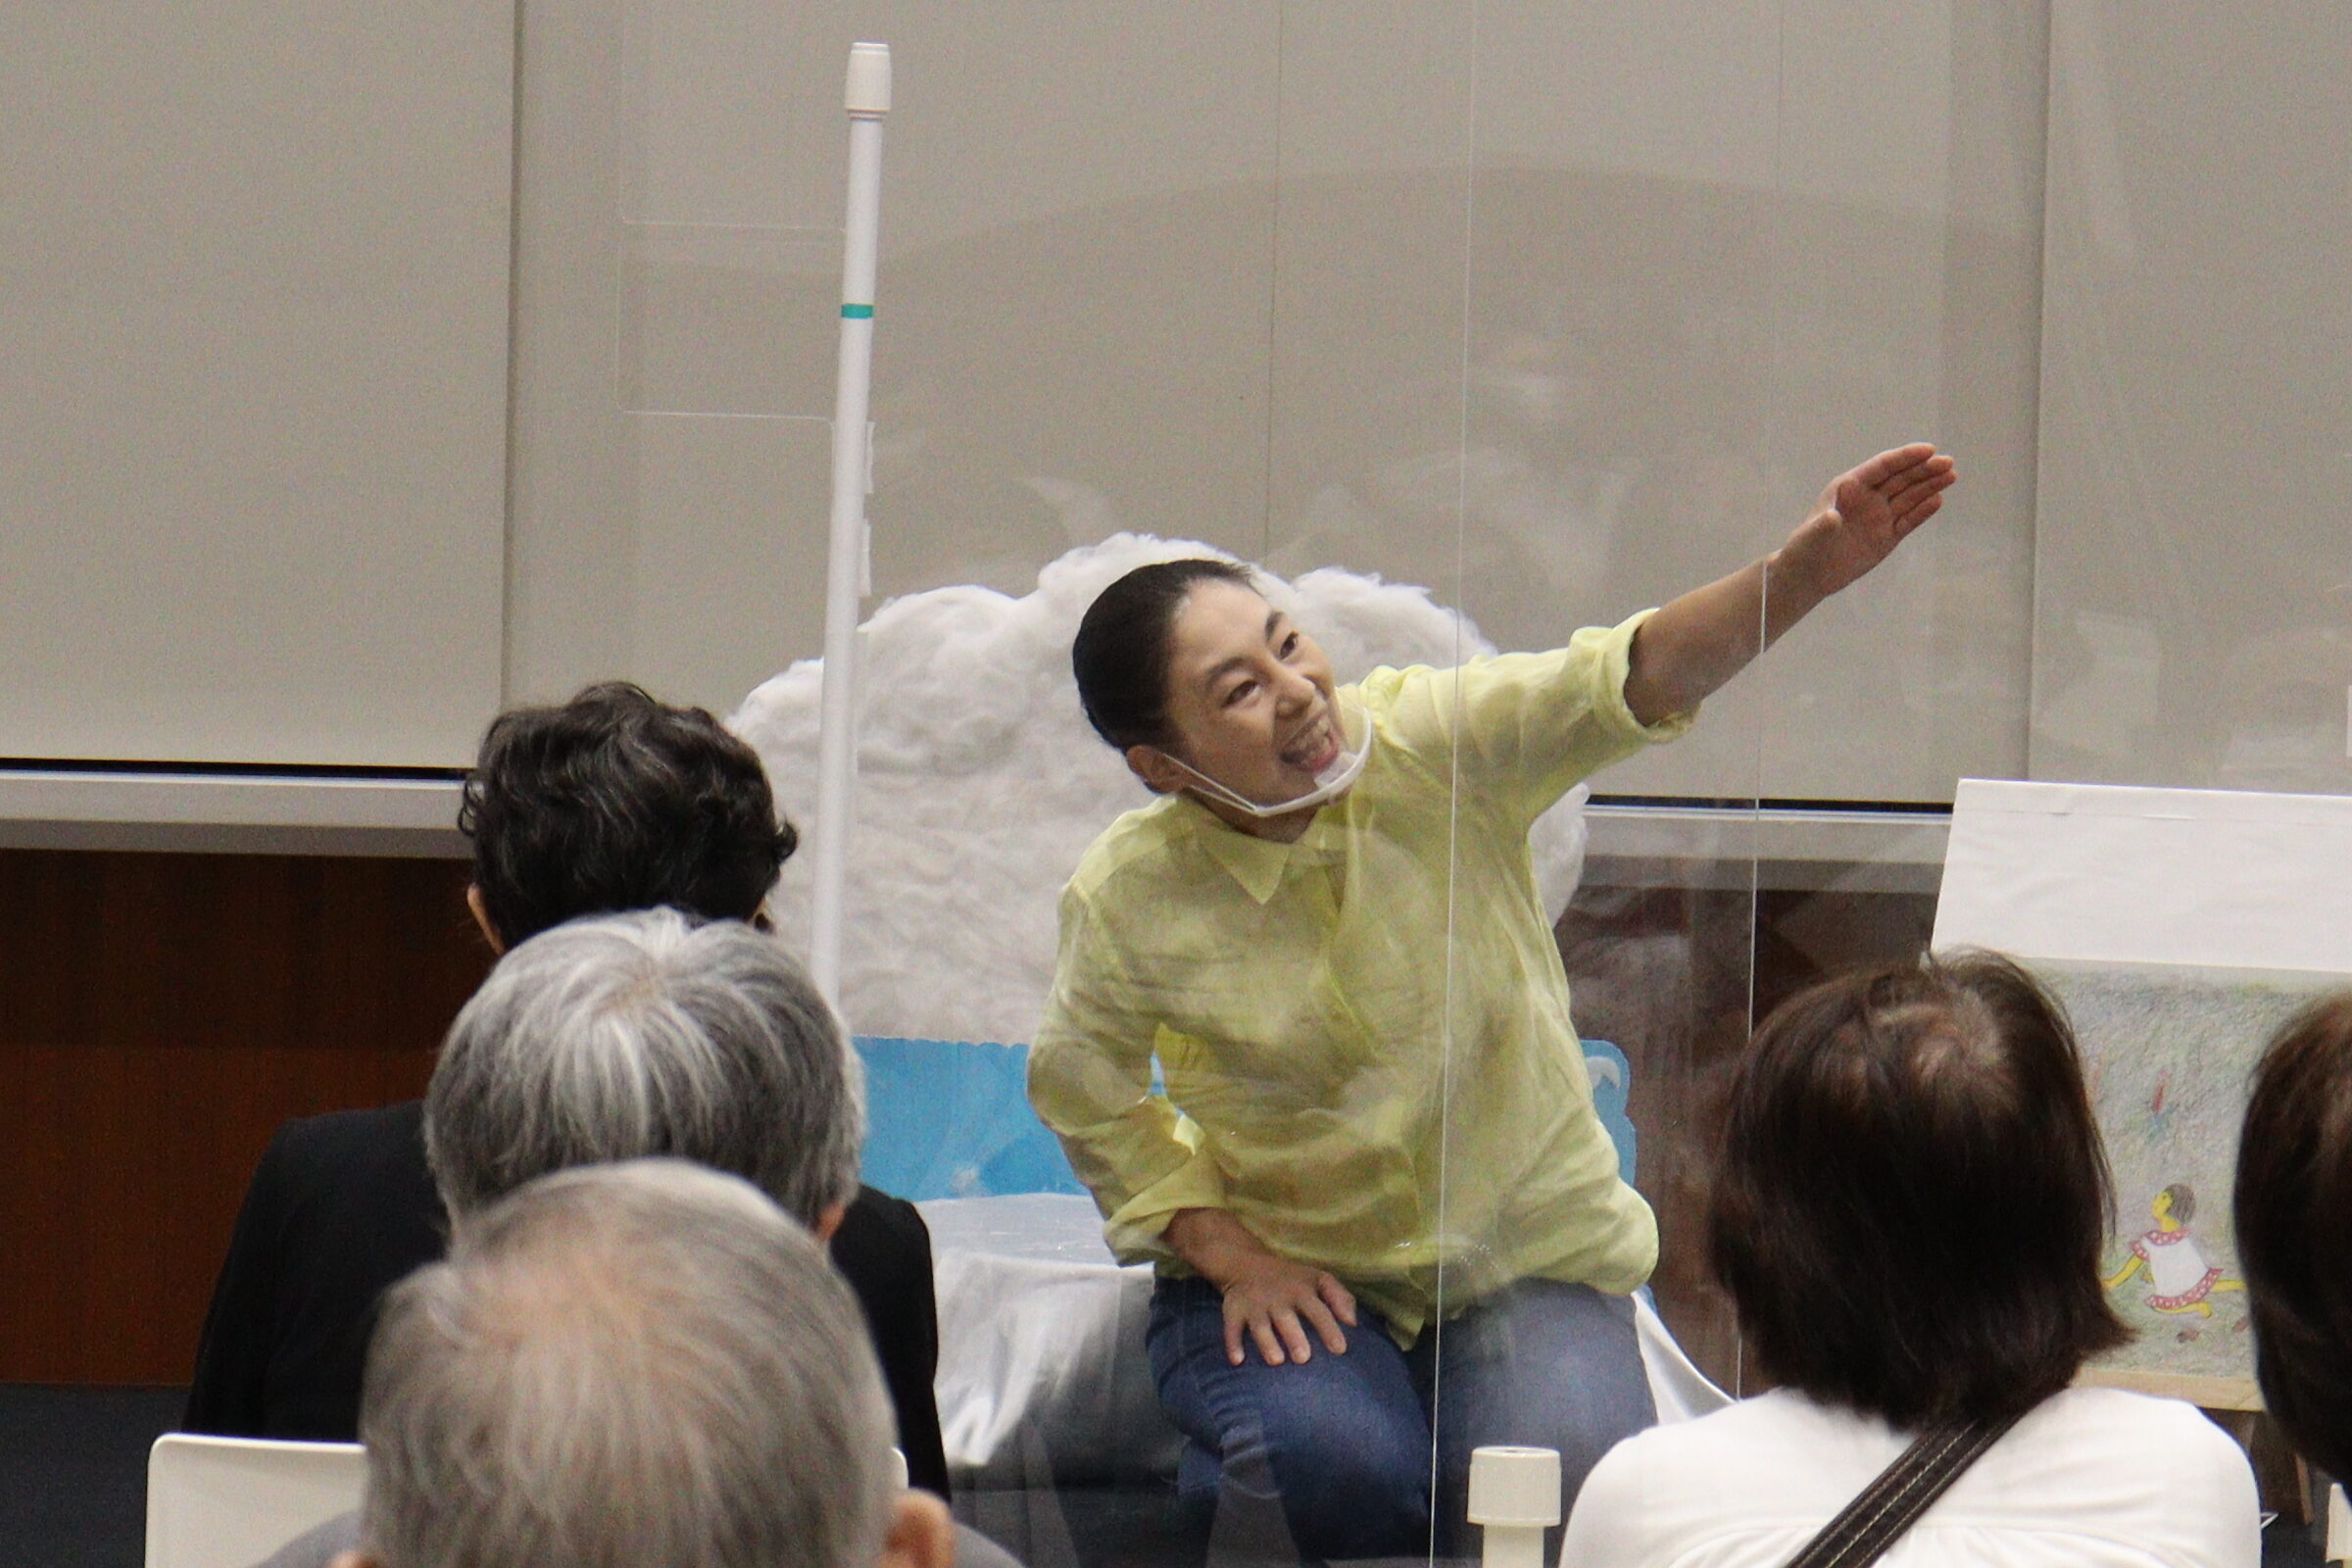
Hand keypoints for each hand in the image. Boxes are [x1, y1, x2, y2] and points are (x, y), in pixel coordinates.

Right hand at [1163, 1208, 1358, 1366]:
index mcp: (1302, 1291)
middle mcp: (1278, 1298)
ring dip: (1266, 1342)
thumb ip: (1340, 1298)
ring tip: (1276, 1361)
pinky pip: (1231, 1327)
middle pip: (1287, 1318)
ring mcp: (1254, 1305)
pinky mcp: (1233, 1310)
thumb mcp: (1319, 1279)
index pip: (1318, 1310)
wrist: (1246, 1262)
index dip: (1329, 1329)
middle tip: (1304, 1358)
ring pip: (1259, 1325)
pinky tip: (1237, 1360)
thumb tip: (1353, 1322)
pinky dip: (1232, 1343)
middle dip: (1294, 1337)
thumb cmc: (1292, 1279)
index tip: (1340, 1349)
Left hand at [1775, 443, 1955, 600]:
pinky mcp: (1887, 537)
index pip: (1882, 467)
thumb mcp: (1811, 536)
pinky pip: (1908, 520)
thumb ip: (1823, 525)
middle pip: (1901, 479)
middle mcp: (1867, 497)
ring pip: (1909, 497)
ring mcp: (1879, 516)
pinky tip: (1937, 501)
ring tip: (1951, 475)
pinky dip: (1922, 511)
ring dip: (1929, 486)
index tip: (1928, 450)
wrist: (1808, 576)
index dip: (1905, 457)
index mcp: (1849, 487)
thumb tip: (1831, 518)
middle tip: (1948, 462)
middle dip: (1924, 469)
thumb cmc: (1804, 548)